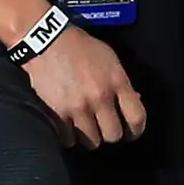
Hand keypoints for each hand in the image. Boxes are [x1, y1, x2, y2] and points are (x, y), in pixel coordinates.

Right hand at [20, 23, 145, 150]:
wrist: (46, 42)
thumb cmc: (80, 47)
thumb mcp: (109, 58)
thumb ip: (121, 82)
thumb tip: (134, 100)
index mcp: (116, 81)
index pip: (136, 117)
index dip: (137, 130)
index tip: (132, 133)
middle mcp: (100, 97)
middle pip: (114, 135)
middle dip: (110, 133)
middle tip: (104, 127)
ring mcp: (78, 107)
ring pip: (92, 142)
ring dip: (89, 136)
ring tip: (84, 127)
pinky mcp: (58, 114)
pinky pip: (69, 140)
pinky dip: (69, 136)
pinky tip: (68, 126)